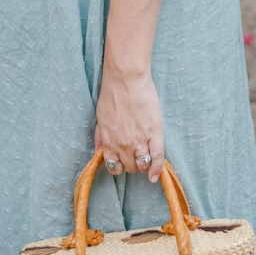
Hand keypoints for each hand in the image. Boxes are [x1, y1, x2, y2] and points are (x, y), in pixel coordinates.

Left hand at [95, 68, 165, 182]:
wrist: (126, 80)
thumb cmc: (112, 95)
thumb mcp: (100, 119)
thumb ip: (100, 137)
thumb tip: (98, 151)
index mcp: (109, 142)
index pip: (113, 167)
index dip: (119, 168)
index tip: (123, 165)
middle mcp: (123, 145)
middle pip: (129, 167)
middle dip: (133, 165)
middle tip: (137, 157)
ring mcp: (139, 140)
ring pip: (142, 164)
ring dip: (144, 166)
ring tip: (146, 158)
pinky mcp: (154, 133)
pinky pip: (157, 156)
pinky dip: (157, 168)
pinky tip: (156, 175)